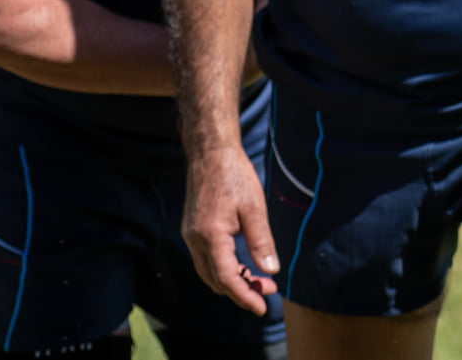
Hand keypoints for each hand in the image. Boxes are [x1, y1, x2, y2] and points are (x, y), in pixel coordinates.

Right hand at [183, 145, 280, 314]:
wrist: (210, 154)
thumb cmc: (234, 176)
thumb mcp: (254, 208)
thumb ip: (261, 241)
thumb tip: (271, 271)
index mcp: (210, 236)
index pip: (227, 279)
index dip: (245, 296)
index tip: (262, 307)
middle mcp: (195, 241)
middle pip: (216, 280)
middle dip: (242, 290)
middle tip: (268, 290)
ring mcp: (190, 236)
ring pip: (209, 273)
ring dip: (232, 281)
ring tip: (259, 280)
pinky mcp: (192, 231)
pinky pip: (206, 260)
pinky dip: (223, 268)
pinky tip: (243, 264)